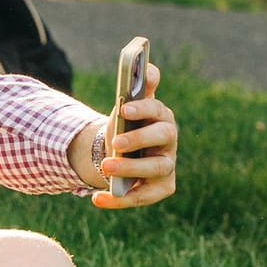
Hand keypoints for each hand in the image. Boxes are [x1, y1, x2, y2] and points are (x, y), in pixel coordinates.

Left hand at [78, 64, 177, 209]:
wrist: (123, 152)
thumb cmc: (128, 125)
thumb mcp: (129, 107)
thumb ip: (139, 87)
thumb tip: (147, 67)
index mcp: (162, 117)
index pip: (157, 110)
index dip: (142, 109)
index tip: (123, 108)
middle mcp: (169, 141)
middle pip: (163, 137)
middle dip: (139, 139)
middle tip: (115, 142)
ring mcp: (167, 165)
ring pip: (156, 168)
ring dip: (130, 168)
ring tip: (106, 167)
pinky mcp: (161, 187)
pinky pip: (142, 196)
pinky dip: (119, 199)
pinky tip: (96, 199)